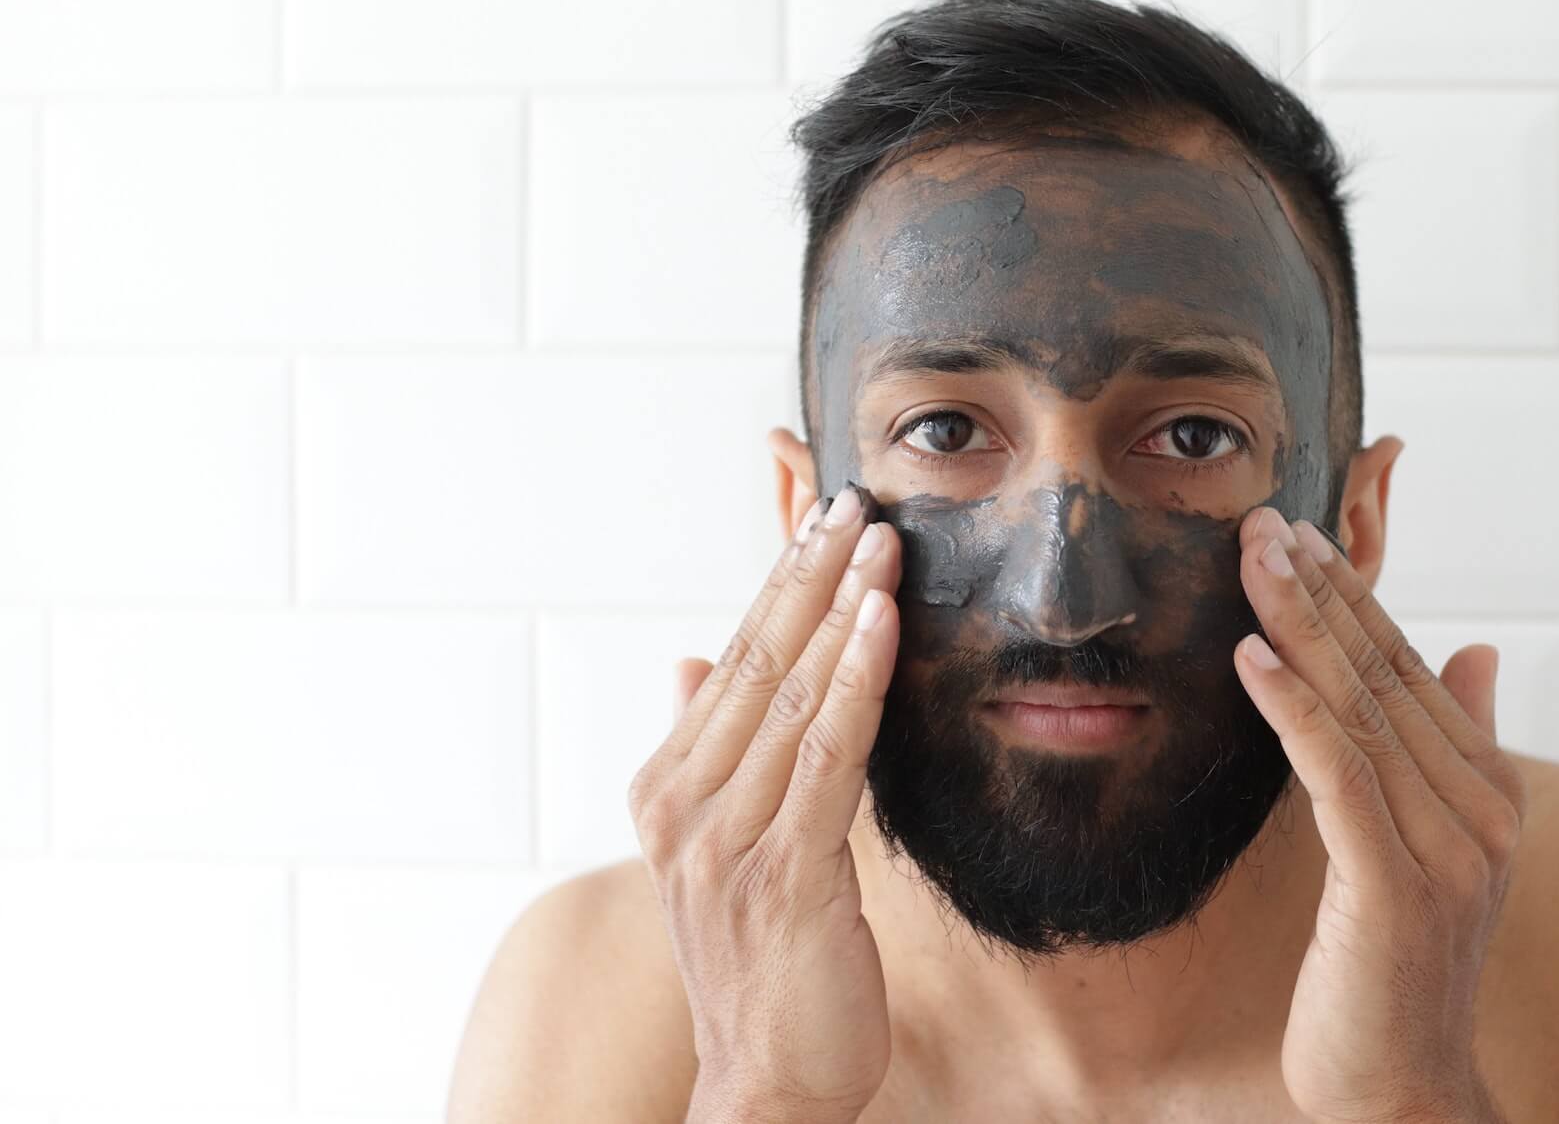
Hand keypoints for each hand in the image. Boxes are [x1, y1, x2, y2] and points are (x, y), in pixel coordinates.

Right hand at [627, 485, 902, 1123]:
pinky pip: (828, 755)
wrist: (764, 1081)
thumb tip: (692, 662)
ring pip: (793, 696)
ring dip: (840, 609)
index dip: (780, 583)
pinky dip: (857, 680)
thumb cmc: (759, 962)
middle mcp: (684, 807)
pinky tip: (882, 624)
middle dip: (811, 574)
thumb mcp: (721, 847)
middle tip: (856, 500)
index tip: (821, 516)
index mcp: (668, 790)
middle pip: (758, 662)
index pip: (734, 660)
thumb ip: (710, 749)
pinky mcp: (784, 873)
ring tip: (880, 542)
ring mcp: (727, 840)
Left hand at [1232, 506, 1524, 1123]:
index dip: (1352, 599)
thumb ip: (1459, 746)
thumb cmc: (1398, 969)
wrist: (1403, 1089)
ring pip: (1360, 710)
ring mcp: (1445, 849)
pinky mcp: (1395, 887)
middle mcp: (1479, 810)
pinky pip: (1339, 775)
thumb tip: (1480, 652)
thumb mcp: (1431, 848)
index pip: (1410, 669)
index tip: (1297, 536)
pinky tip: (1252, 657)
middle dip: (1319, 591)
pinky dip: (1295, 708)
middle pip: (1384, 675)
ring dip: (1300, 626)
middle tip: (1261, 521)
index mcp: (1487, 791)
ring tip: (1251, 560)